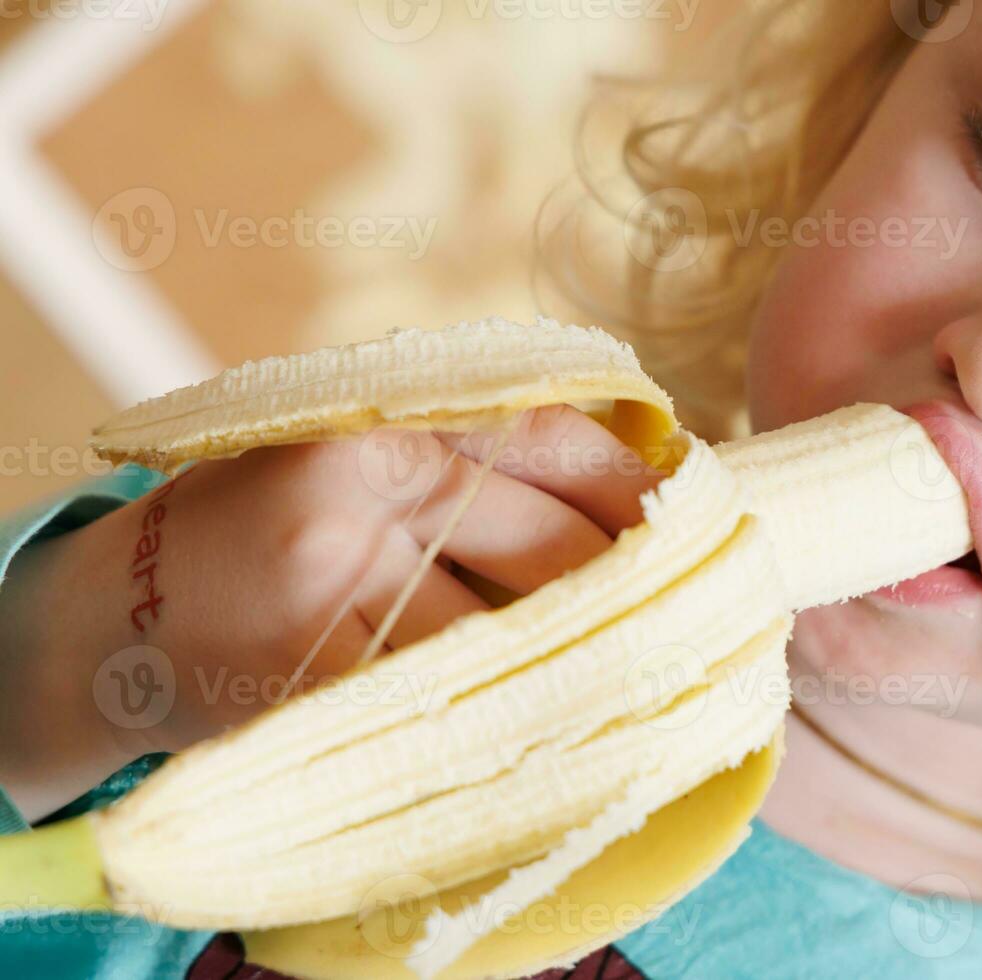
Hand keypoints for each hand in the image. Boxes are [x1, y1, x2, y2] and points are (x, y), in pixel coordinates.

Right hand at [0, 405, 662, 818]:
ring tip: (634, 686)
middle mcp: (363, 496)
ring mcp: (335, 595)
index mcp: (383, 424)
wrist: (108, 615)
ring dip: (577, 670)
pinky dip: (500, 727)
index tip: (692, 521)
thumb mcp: (349, 457)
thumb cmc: (255, 529)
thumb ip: (461, 461)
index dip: (632, 486)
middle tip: (684, 619)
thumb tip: (624, 492)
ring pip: (508, 643)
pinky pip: (443, 712)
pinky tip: (541, 734)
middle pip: (549, 552)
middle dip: (626, 592)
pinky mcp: (310, 684)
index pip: (549, 439)